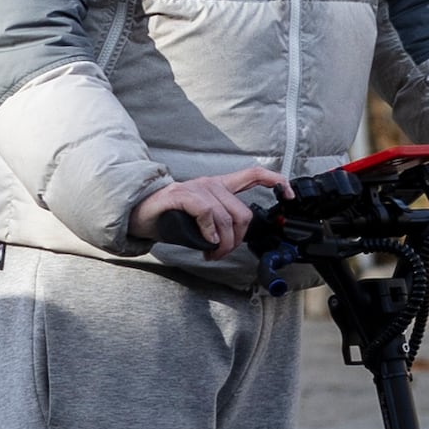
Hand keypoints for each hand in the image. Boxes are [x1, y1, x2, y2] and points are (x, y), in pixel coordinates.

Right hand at [134, 170, 279, 254]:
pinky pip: (206, 212)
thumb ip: (220, 223)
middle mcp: (211, 184)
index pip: (254, 175)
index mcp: (219, 186)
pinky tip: (205, 241)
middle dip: (237, 241)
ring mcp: (196, 188)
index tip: (288, 195)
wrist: (140, 213)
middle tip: (222, 253)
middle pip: (242, 214)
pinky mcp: (181, 195)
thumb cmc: (171, 218)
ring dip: (222, 244)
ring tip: (210, 253)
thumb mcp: (202, 219)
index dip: (276, 182)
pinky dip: (209, 231)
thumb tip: (235, 239)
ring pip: (226, 218)